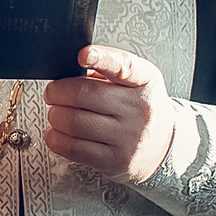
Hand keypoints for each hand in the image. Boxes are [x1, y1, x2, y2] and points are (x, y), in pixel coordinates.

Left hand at [45, 45, 180, 182]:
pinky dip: (55, 138)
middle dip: (57, 91)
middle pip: (83, 95)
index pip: (124, 66)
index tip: (84, 55)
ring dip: (54, 115)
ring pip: (73, 122)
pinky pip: (73, 148)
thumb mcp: (136, 81)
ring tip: (57, 112)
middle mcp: (139, 109)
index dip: (101, 58)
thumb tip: (70, 70)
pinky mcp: (115, 160)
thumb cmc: (140, 107)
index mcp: (145, 81)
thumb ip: (107, 70)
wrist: (162, 145)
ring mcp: (128, 137)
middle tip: (53, 92)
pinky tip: (57, 132)